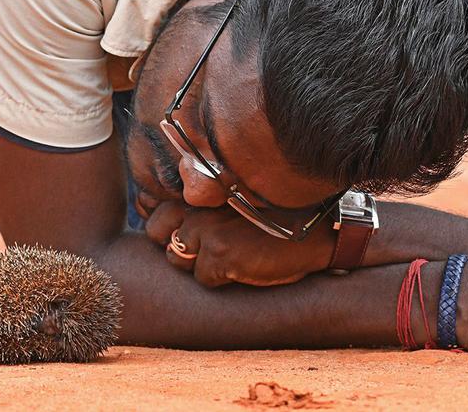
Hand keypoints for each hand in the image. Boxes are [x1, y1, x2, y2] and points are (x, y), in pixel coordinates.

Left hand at [142, 199, 335, 287]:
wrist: (317, 232)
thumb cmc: (274, 219)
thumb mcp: (233, 203)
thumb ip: (195, 206)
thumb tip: (151, 216)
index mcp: (199, 189)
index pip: (154, 212)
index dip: (168, 229)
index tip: (191, 234)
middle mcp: (197, 205)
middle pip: (156, 236)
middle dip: (179, 247)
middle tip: (213, 246)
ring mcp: (206, 228)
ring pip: (178, 260)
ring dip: (200, 264)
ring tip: (233, 254)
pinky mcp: (219, 254)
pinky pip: (203, 278)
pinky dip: (222, 279)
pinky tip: (245, 265)